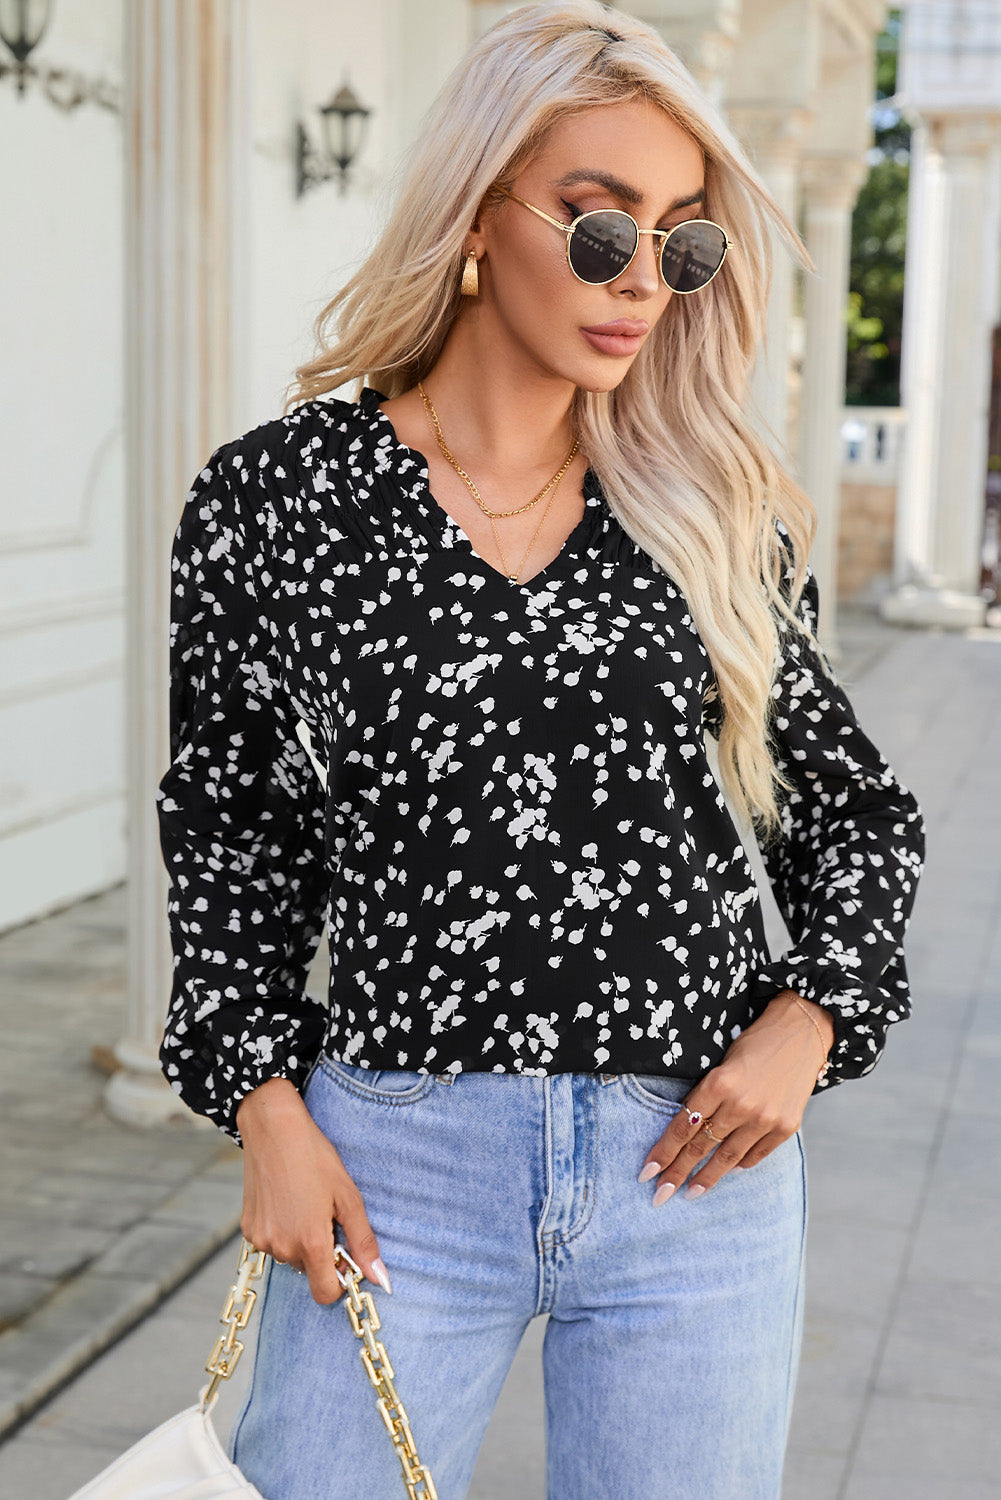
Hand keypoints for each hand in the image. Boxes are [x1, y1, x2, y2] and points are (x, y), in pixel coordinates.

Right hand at [236, 1077, 391, 1305]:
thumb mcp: (348, 1197)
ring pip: (289, 1257)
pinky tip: (286, 1201)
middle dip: (321, 1252)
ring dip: (300, 1241)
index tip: (344, 1256)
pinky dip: (281, 1230)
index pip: (325, 1293)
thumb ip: (364, 1241)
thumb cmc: (315, 1158)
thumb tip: (380, 1278)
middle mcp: (282, 1247)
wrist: (273, 1130)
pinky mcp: (247, 1230)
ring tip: (304, 1203)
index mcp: (310, 1242)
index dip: (339, 1281)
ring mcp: (261, 1240)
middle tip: (325, 1215)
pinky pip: (271, 1242)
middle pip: (309, 1271)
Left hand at [637, 990, 833, 1203]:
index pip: (682, 1127)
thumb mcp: (721, 1064)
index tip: (646, 1173)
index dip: (662, 1153)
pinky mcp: (786, 1127)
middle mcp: (741, 1104)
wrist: (801, 1034)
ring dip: (706, 1179)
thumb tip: (686, 1132)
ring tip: (689, 1194)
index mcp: (718, 1083)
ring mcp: (765, 1119)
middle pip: (701, 1147)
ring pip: (727, 1158)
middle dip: (677, 1173)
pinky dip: (738, 1165)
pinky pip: (755, 1155)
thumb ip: (706, 1097)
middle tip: (659, 1195)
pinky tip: (726, 1171)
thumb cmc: (753, 1045)